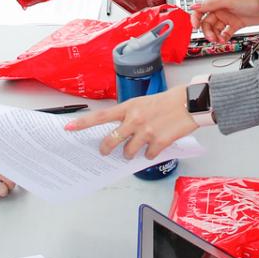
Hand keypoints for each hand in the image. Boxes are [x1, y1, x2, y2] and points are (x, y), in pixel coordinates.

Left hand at [68, 90, 198, 159]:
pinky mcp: (159, 142)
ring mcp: (146, 132)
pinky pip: (147, 156)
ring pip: (128, 152)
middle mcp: (134, 120)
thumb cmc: (167, 101)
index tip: (68, 127)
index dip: (82, 123)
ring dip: (130, 153)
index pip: (100, 116)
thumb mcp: (143, 102)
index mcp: (129, 107)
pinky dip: (149, 154)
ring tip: (137, 148)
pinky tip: (154, 147)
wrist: (189, 103)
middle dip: (105, 149)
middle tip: (104, 151)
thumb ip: (129, 115)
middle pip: (110, 141)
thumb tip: (119, 131)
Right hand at [193, 0, 258, 48]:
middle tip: (211, 37)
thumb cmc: (251, 0)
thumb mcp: (229, 0)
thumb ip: (211, 4)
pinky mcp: (234, 25)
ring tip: (219, 40)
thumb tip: (195, 6)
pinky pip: (224, 33)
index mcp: (217, 1)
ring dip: (215, 36)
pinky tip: (224, 39)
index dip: (195, 19)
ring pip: (215, 29)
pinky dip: (223, 37)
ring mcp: (228, 18)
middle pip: (207, 22)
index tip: (195, 27)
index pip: (200, 10)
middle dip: (207, 31)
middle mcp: (221, 9)